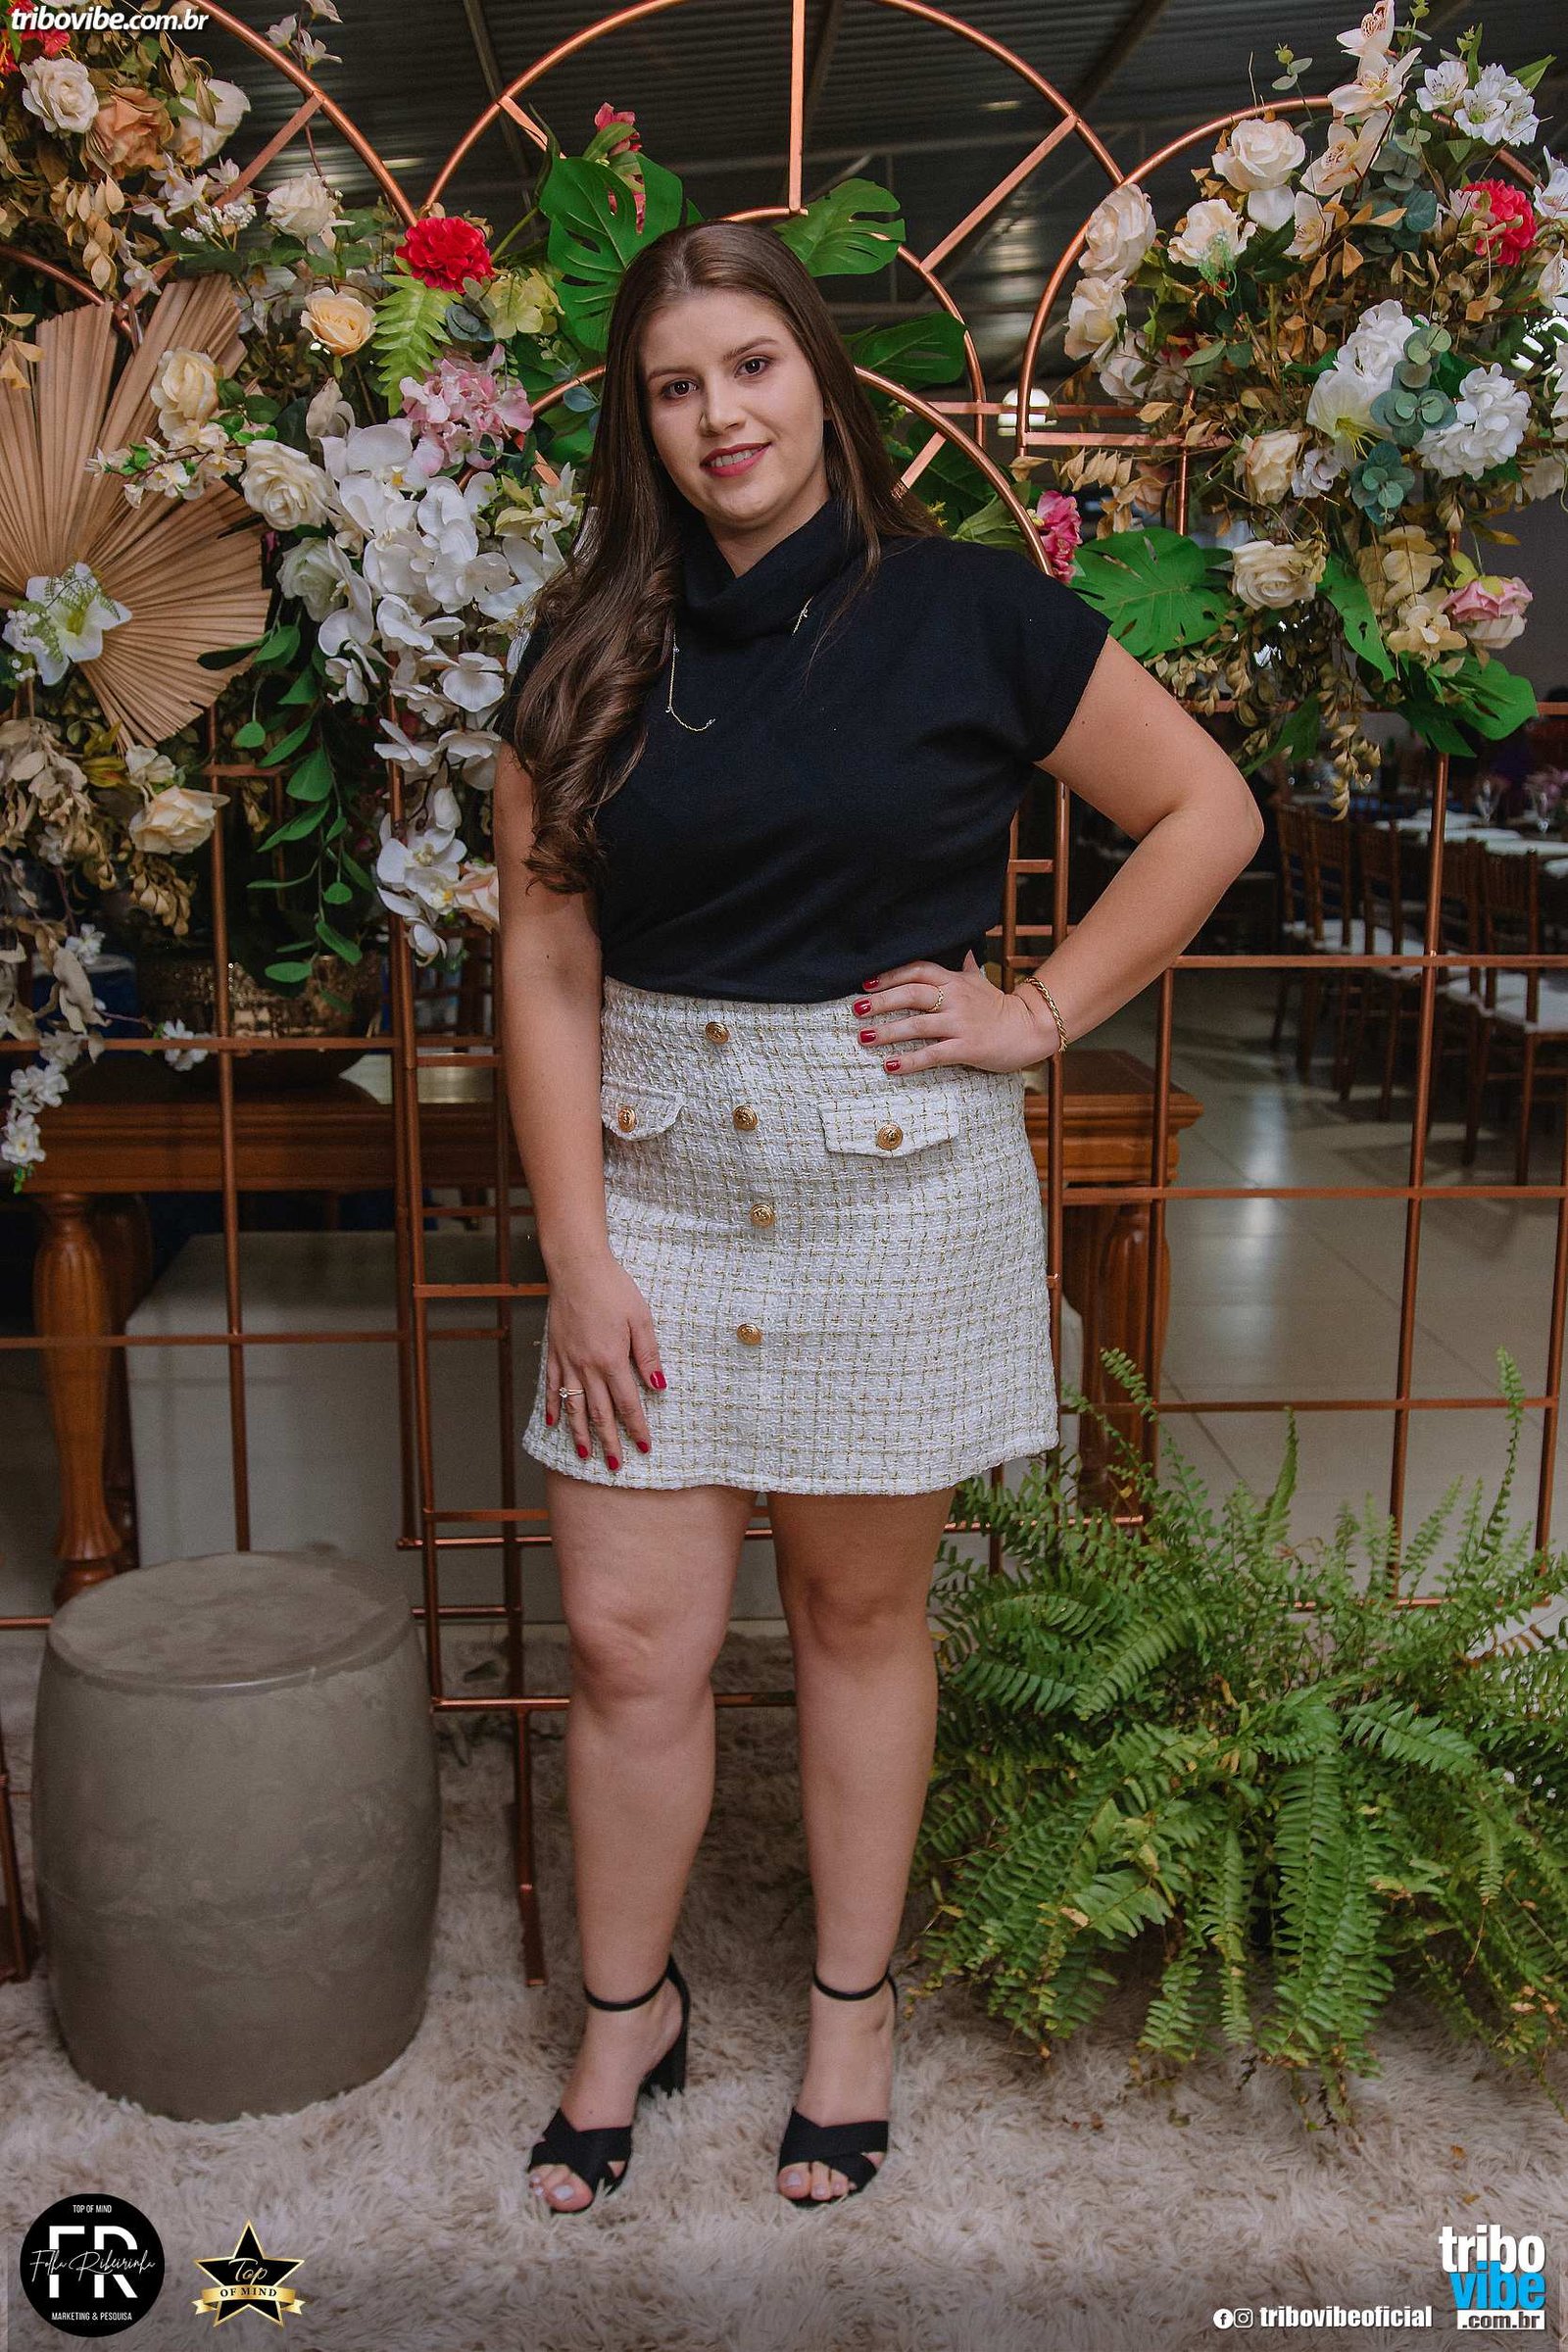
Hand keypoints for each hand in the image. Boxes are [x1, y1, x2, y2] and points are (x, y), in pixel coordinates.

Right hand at [542, 1253, 664, 1470]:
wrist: (577, 1266)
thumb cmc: (614, 1288)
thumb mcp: (641, 1318)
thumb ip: (648, 1354)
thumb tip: (659, 1386)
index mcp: (611, 1359)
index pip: (628, 1403)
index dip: (637, 1427)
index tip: (644, 1447)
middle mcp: (587, 1366)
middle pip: (599, 1413)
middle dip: (609, 1441)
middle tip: (615, 1465)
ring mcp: (567, 1360)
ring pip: (573, 1406)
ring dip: (580, 1433)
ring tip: (585, 1455)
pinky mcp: (554, 1351)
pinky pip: (553, 1386)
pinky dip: (554, 1406)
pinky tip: (554, 1423)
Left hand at [851, 949, 1059, 1075]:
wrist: (1030, 1029)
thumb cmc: (1002, 1008)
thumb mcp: (983, 984)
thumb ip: (968, 969)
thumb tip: (966, 952)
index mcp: (955, 981)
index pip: (917, 970)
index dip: (891, 975)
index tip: (867, 983)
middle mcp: (955, 999)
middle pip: (911, 994)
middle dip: (881, 1001)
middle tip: (856, 1009)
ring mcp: (960, 1023)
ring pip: (917, 1025)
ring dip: (888, 1032)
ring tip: (864, 1038)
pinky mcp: (967, 1048)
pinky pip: (933, 1054)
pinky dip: (910, 1061)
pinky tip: (891, 1066)